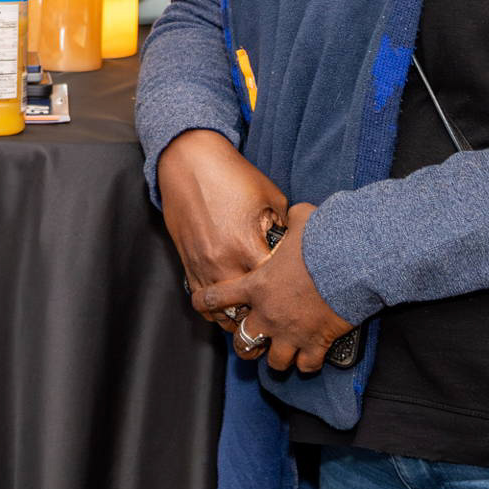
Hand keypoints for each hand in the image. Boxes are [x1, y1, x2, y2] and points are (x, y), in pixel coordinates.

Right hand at [158, 129, 288, 327]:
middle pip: (247, 309)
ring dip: (239, 320)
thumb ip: (285, 227)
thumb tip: (299, 248)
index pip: (274, 288)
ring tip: (256, 326)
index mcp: (247, 245)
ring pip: (222, 313)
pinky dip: (216, 311)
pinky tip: (230, 312)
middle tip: (282, 321)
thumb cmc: (233, 176)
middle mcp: (222, 261)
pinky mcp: (187, 264)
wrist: (189, 162)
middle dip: (265, 317)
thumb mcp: (270, 197)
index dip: (288, 297)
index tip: (300, 301)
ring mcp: (202, 266)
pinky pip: (201, 301)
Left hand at [196, 203, 354, 370]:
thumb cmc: (323, 241)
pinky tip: (309, 356)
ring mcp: (291, 332)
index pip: (216, 297)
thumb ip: (291, 220)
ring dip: (276, 358)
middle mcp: (268, 313)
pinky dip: (307, 362)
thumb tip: (295, 213)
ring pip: (274, 361)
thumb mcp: (301, 220)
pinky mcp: (316, 343)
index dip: (205, 302)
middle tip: (251, 340)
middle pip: (243, 341)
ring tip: (281, 353)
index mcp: (257, 285)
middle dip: (245, 343)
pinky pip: (307, 365)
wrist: (351, 264)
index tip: (201, 304)